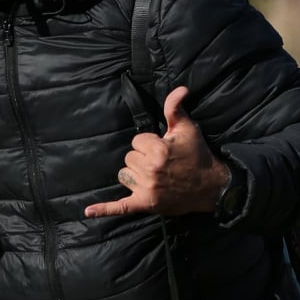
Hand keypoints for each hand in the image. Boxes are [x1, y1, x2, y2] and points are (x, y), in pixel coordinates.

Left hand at [84, 86, 229, 218]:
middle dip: (142, 159)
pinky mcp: (145, 204)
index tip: (163, 148)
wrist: (211, 187)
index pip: (136, 141)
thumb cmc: (198, 155)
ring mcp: (147, 189)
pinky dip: (105, 210)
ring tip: (154, 176)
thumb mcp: (188, 129)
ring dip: (134, 175)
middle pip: (128, 158)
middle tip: (161, 164)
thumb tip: (179, 89)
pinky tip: (88, 210)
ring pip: (124, 175)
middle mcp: (150, 170)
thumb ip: (175, 109)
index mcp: (158, 150)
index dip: (149, 143)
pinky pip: (120, 207)